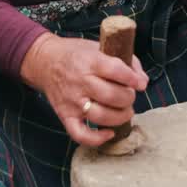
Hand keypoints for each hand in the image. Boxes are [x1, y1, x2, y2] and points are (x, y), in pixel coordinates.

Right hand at [19, 32, 148, 146]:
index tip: (139, 83)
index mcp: (90, 62)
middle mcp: (80, 82)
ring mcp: (72, 102)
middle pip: (112, 96)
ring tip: (124, 111)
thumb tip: (142, 81)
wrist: (44, 62)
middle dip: (128, 98)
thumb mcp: (99, 47)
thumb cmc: (76, 55)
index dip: (133, 79)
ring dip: (120, 117)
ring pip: (101, 116)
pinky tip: (109, 133)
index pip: (116, 71)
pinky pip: (80, 135)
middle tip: (128, 96)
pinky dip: (97, 139)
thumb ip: (125, 61)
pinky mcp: (65, 116)